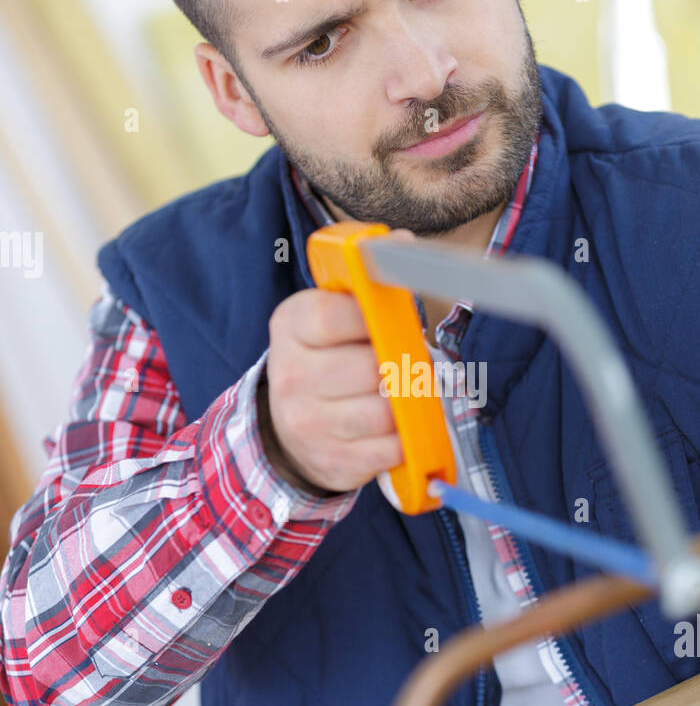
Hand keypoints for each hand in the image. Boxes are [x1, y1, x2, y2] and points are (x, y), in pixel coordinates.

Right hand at [262, 229, 414, 493]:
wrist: (289, 427)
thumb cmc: (325, 358)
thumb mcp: (331, 311)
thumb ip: (368, 280)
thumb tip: (401, 242)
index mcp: (291, 327)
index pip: (333, 316)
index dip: (372, 318)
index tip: (387, 321)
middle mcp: (292, 377)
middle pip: (369, 369)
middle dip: (399, 365)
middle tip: (402, 363)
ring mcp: (309, 425)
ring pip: (386, 412)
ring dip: (406, 403)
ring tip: (400, 393)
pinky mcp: (333, 463)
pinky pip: (391, 450)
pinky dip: (404, 438)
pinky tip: (394, 426)